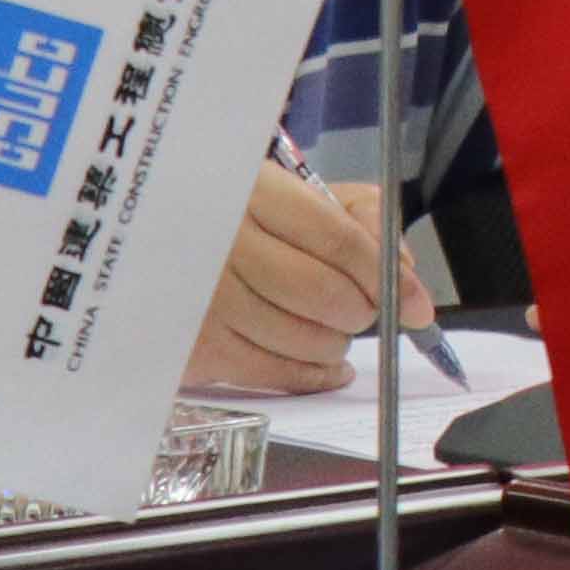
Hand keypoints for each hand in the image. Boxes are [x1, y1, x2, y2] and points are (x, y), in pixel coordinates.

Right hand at [190, 157, 432, 394]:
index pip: (339, 241)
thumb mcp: (297, 192)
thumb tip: (405, 274)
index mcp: (256, 193)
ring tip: (336, 332)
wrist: (151, 242)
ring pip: (301, 338)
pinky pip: (269, 372)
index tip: (417, 304)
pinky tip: (328, 368)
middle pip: (324, 294)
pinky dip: (312, 376)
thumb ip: (360, 218)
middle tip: (366, 312)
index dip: (386, 277)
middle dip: (363, 311)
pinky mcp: (192, 345)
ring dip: (336, 343)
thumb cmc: (240, 217)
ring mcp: (204, 299)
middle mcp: (225, 244)